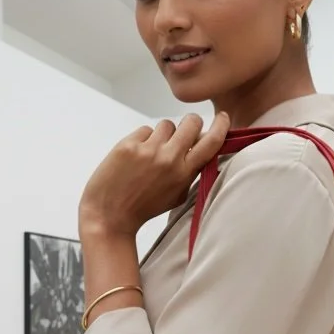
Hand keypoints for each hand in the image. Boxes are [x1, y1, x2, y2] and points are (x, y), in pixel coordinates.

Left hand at [79, 112, 230, 239]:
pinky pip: (145, 130)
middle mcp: (169, 159)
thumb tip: (201, 146)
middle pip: (191, 122)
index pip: (211, 142)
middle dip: (191, 124)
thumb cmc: (143, 207)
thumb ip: (190, 173)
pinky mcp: (129, 145)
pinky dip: (142, 140)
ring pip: (167, 124)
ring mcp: (148, 150)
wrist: (109, 215)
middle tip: (183, 133)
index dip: (220, 126)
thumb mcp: (176, 196)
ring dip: (163, 135)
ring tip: (152, 153)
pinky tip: (135, 157)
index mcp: (184, 174)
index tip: (223, 117)